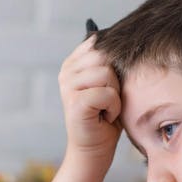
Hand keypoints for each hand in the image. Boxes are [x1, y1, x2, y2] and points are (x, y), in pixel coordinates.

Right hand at [58, 36, 121, 159]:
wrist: (94, 149)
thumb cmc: (105, 116)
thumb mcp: (108, 82)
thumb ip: (107, 60)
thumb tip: (111, 32)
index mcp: (72, 63)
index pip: (99, 44)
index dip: (112, 63)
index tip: (110, 83)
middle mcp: (66, 72)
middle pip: (105, 57)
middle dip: (115, 80)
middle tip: (108, 99)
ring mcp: (67, 86)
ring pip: (107, 74)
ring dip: (116, 95)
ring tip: (106, 108)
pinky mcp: (75, 102)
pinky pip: (107, 93)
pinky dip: (113, 107)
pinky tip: (104, 116)